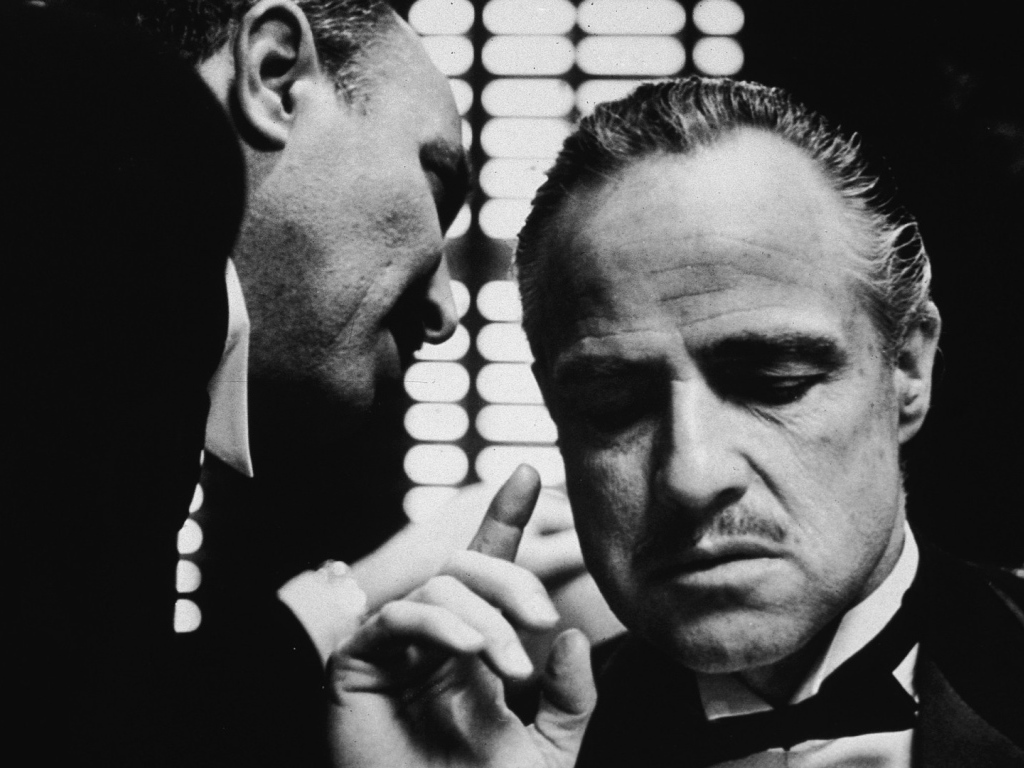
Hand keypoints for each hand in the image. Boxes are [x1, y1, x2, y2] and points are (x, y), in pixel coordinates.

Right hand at [326, 465, 595, 767]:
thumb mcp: (548, 754)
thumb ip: (571, 699)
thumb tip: (574, 635)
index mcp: (474, 652)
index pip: (488, 573)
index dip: (504, 520)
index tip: (526, 473)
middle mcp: (433, 642)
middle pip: (464, 567)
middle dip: (508, 576)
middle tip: (541, 615)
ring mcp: (394, 651)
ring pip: (437, 587)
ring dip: (482, 616)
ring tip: (508, 668)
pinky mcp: (356, 666)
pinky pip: (396, 617)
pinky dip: (438, 623)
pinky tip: (470, 650)